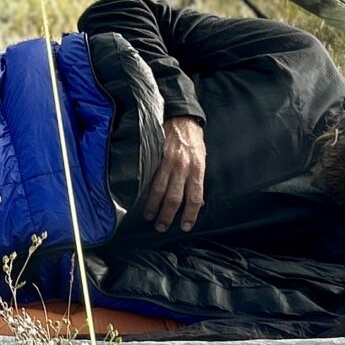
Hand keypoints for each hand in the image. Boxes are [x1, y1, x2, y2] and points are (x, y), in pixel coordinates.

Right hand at [142, 116, 206, 232]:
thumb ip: (197, 179)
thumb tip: (197, 202)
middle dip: (167, 215)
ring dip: (153, 206)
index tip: (184, 226)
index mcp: (197, 169)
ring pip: (159, 190)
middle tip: (161, 227)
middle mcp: (183, 167)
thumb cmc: (193, 140)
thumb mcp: (202, 158)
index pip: (195, 198)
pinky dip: (145, 190)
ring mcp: (167, 162)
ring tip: (149, 216)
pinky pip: (149, 177)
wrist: (181, 118)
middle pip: (174, 198)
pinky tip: (142, 199)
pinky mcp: (155, 156)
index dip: (190, 215)